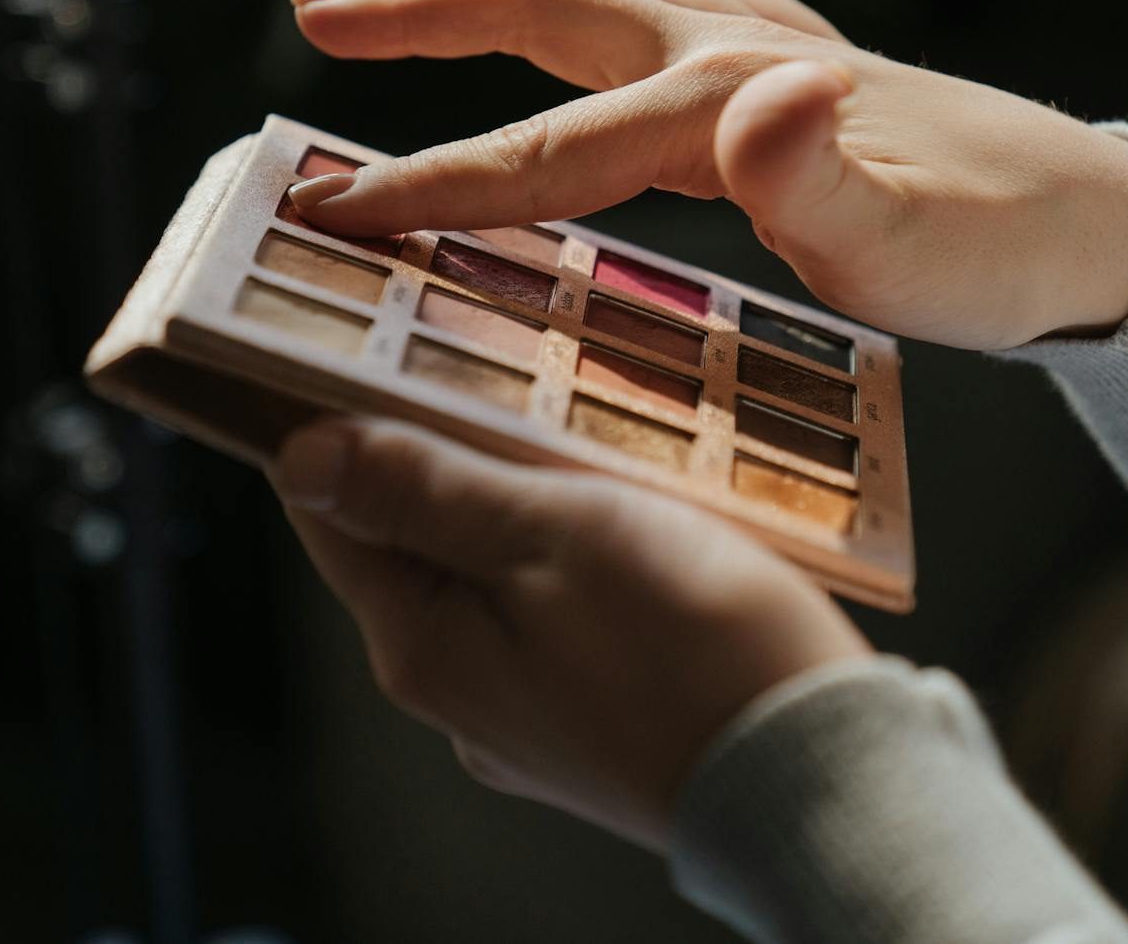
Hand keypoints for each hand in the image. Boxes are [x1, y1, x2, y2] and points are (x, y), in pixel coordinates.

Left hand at [269, 417, 869, 851]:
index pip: (328, 514)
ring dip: (512, 498)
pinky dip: (563, 552)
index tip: (362, 348)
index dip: (332, 424)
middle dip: (437, 452)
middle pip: (407, 540)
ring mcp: (521, 715)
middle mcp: (455, 693)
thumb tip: (302, 458)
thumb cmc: (695, 648)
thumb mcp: (552, 533)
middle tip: (487, 365)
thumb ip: (424, 492)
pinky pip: (546, 611)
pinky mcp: (588, 720)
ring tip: (568, 430)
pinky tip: (618, 513)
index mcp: (422, 646)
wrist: (826, 779)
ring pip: (484, 572)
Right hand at [286, 0, 1127, 348]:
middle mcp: (730, 46)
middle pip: (541, 12)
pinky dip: (563, 8)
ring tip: (388, 6)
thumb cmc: (1003, 252)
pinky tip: (547, 2)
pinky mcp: (773, 62)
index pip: (547, 153)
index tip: (328, 209)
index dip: (430, 183)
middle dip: (416, 22)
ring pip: (582, 3)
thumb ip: (828, 192)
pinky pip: (635, 18)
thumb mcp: (925, 254)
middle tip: (309, 19)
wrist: (1100, 219)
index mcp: (731, 100)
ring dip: (476, 3)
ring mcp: (753, 41)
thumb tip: (754, 102)